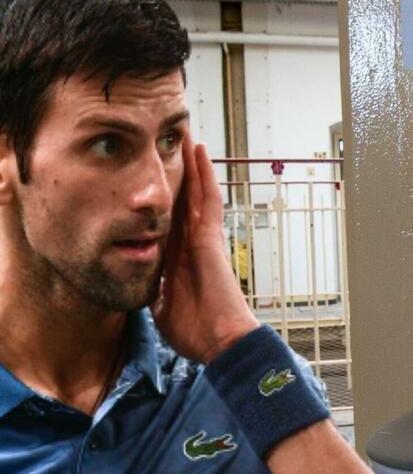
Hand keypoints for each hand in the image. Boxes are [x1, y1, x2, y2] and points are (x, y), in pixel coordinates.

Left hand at [153, 138, 258, 362]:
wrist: (219, 340)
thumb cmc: (195, 330)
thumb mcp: (159, 306)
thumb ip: (149, 289)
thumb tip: (132, 287)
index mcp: (177, 257)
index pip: (164, 219)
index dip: (158, 196)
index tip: (149, 175)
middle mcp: (190, 242)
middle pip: (180, 197)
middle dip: (174, 170)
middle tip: (166, 139)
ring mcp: (202, 237)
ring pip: (195, 190)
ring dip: (190, 161)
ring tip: (184, 132)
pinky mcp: (210, 236)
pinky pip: (206, 198)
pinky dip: (204, 174)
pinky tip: (200, 150)